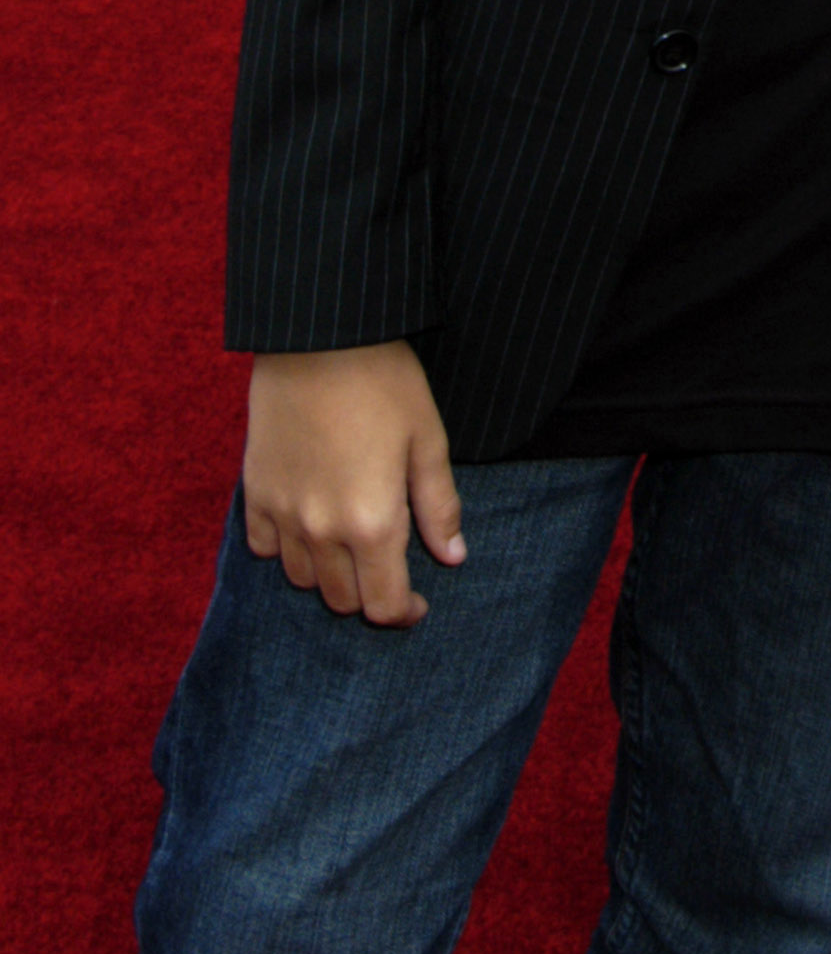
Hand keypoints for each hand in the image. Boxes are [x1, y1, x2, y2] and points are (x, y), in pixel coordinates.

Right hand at [241, 342, 464, 625]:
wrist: (319, 340)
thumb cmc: (384, 383)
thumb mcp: (427, 440)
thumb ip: (439, 506)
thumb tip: (453, 558)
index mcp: (372, 524)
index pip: (383, 604)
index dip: (404, 613)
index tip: (418, 604)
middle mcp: (321, 532)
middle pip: (341, 600)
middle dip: (369, 595)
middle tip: (389, 570)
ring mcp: (282, 514)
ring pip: (302, 579)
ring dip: (329, 574)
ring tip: (351, 545)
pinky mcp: (254, 493)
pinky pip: (265, 547)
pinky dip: (287, 547)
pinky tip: (309, 523)